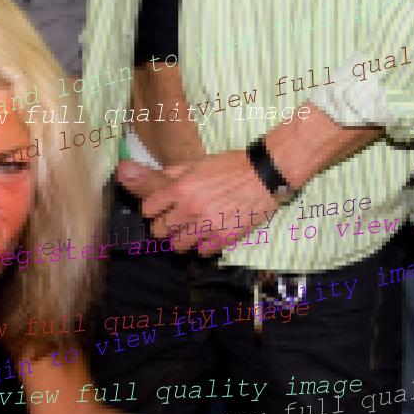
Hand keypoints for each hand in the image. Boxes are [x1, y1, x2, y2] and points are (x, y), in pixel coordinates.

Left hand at [117, 152, 277, 255]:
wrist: (266, 174)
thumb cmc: (231, 165)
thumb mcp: (198, 162)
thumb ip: (172, 173)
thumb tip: (153, 177)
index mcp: (181, 188)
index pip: (148, 209)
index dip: (152, 210)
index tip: (158, 210)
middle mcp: (190, 209)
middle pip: (159, 231)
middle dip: (163, 227)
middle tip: (172, 223)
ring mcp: (207, 225)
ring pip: (177, 246)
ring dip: (180, 239)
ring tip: (189, 232)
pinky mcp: (225, 238)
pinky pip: (202, 251)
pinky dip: (202, 245)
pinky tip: (208, 236)